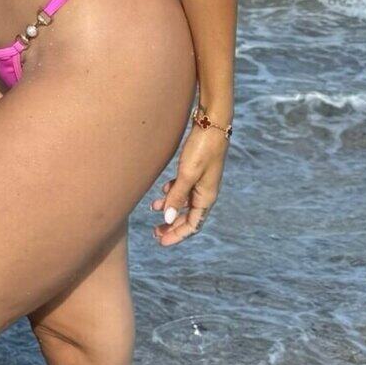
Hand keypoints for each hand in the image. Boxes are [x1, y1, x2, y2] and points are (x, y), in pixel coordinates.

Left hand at [150, 120, 225, 244]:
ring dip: (170, 208)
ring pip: (184, 202)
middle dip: (172, 225)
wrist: (211, 122)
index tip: (161, 241)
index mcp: (206, 197)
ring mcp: (201, 181)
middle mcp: (206, 192)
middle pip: (188, 217)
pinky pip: (184, 188)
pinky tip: (162, 191)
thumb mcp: (187, 174)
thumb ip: (176, 196)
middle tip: (154, 232)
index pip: (192, 225)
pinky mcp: (196, 169)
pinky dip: (172, 192)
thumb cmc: (202, 148)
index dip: (177, 235)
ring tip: (153, 210)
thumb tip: (167, 220)